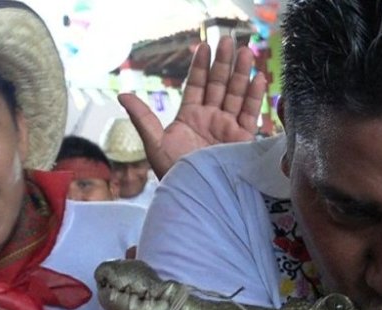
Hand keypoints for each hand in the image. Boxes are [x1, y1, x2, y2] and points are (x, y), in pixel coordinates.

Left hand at [118, 36, 266, 178]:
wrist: (198, 195)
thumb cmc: (174, 173)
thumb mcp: (154, 144)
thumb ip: (143, 118)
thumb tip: (123, 95)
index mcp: (190, 118)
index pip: (197, 86)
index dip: (200, 67)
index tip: (203, 47)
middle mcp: (211, 119)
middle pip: (219, 85)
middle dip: (225, 63)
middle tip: (230, 41)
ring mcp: (229, 128)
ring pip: (236, 95)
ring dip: (241, 74)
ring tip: (247, 52)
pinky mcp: (244, 139)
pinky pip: (251, 114)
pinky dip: (254, 97)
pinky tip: (258, 79)